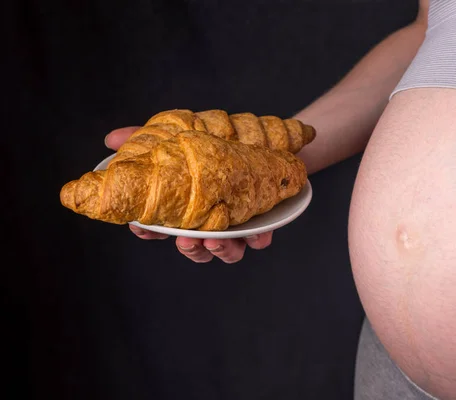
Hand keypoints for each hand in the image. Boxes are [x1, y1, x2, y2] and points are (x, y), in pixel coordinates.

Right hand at [104, 126, 272, 262]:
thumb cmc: (220, 142)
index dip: (149, 231)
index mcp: (189, 207)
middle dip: (189, 249)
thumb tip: (111, 139)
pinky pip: (260, 239)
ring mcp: (238, 224)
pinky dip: (257, 239)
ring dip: (219, 250)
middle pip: (195, 247)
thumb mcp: (183, 134)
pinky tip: (256, 235)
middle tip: (185, 240)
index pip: (162, 227)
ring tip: (214, 240)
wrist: (269, 139)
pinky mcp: (264, 222)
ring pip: (226, 251)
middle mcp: (211, 221)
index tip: (140, 227)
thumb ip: (146, 138)